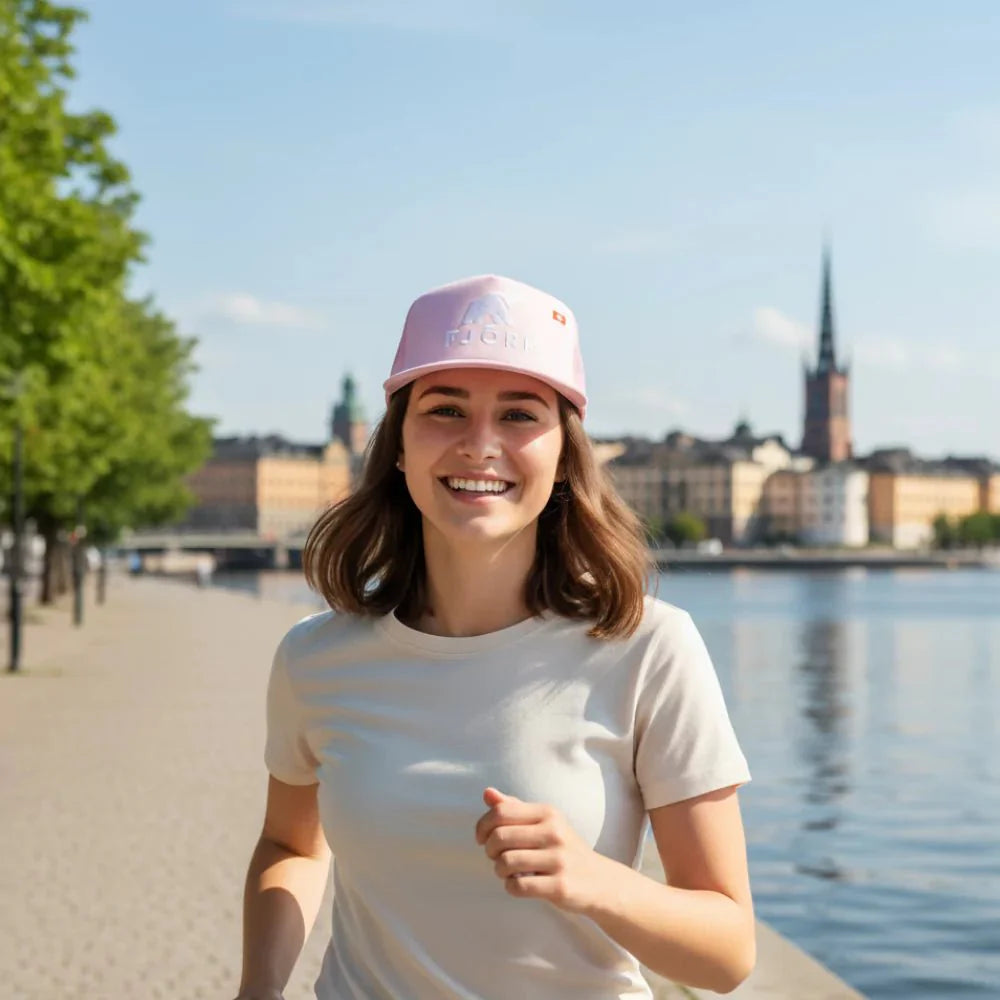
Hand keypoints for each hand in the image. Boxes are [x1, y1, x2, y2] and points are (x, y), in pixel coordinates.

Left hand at [474, 787, 610, 913]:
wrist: (600, 881)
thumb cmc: (564, 849)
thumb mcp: (544, 823)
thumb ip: (515, 808)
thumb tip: (487, 793)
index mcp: (548, 813)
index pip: (501, 811)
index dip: (482, 826)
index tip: (482, 838)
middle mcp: (554, 832)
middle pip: (499, 837)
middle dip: (489, 850)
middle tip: (496, 857)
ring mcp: (559, 860)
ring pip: (506, 862)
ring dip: (499, 870)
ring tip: (508, 872)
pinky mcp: (560, 886)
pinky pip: (518, 886)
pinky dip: (510, 887)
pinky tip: (519, 884)